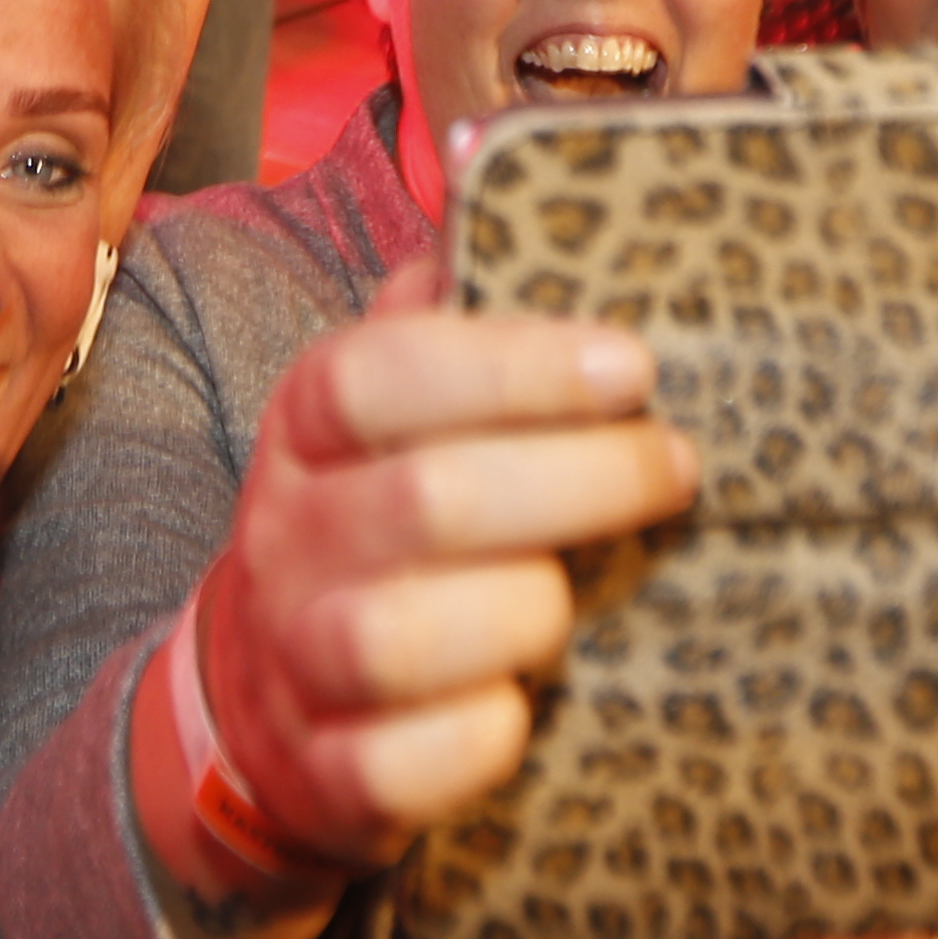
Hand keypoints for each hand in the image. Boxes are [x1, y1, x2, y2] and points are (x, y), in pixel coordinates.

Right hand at [175, 259, 698, 881]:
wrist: (262, 701)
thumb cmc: (376, 522)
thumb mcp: (386, 408)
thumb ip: (444, 308)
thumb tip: (495, 164)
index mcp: (308, 425)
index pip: (379, 370)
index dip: (513, 365)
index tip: (635, 364)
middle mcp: (288, 535)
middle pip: (425, 501)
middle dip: (578, 481)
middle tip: (675, 466)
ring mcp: (299, 659)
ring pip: (404, 636)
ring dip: (529, 609)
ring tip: (588, 591)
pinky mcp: (329, 774)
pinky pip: (406, 765)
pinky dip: (484, 737)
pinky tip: (528, 705)